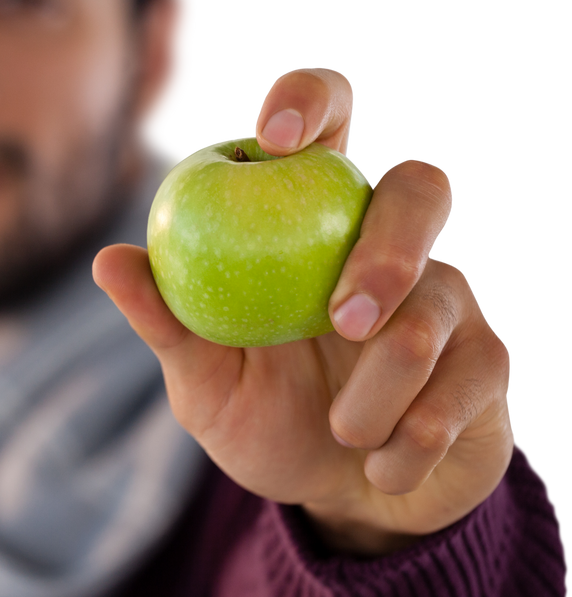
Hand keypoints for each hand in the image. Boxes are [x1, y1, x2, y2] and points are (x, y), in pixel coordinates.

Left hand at [94, 66, 515, 555]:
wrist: (337, 497)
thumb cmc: (263, 416)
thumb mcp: (203, 377)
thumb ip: (167, 321)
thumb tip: (109, 262)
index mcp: (310, 221)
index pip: (327, 120)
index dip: (309, 100)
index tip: (274, 137)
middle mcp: (385, 241)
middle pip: (421, 185)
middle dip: (389, 245)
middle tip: (345, 318)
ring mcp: (446, 294)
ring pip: (438, 302)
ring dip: (383, 387)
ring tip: (344, 430)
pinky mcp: (487, 357)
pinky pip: (468, 379)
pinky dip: (413, 437)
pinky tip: (381, 465)